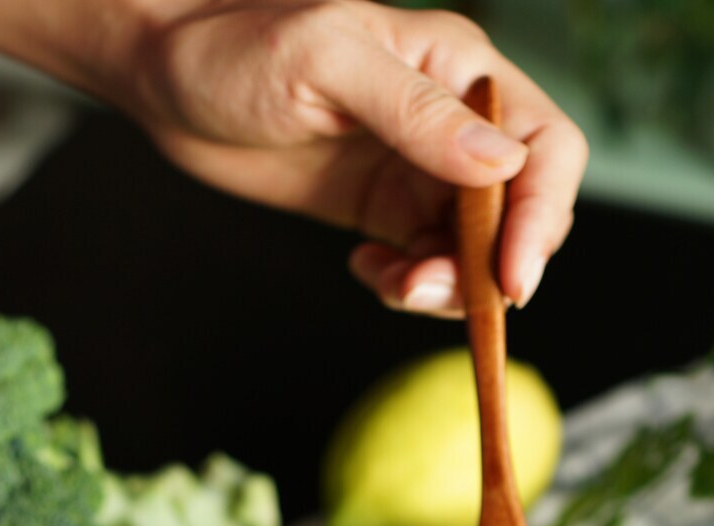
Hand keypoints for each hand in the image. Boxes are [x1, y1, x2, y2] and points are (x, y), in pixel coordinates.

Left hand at [130, 0, 587, 314]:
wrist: (166, 76)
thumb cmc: (236, 46)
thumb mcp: (324, 62)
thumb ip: (414, 111)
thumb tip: (500, 164)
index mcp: (459, 68)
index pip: (547, 147)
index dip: (540, 216)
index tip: (510, 278)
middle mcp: (452, 121)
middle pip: (522, 210)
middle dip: (492, 264)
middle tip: (429, 292)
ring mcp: (419, 168)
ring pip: (476, 248)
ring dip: (449, 284)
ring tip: (392, 284)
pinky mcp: (382, 206)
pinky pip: (426, 262)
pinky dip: (409, 283)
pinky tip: (366, 269)